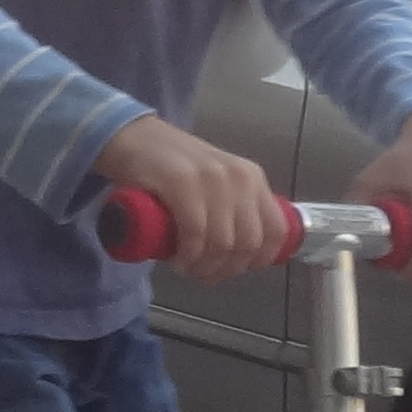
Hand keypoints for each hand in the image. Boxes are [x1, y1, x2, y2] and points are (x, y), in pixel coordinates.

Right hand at [92, 115, 293, 280]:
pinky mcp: (181, 182)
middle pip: (249, 244)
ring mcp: (211, 177)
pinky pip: (195, 234)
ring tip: (187, 266)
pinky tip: (178, 259)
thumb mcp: (217, 184)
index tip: (233, 268)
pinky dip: (188, 256)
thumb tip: (244, 253)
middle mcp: (238, 177)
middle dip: (226, 269)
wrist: (135, 139)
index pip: (276, 232)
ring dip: (204, 266)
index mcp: (252, 179)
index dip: (257, 261)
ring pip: (223, 244)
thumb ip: (235, 209)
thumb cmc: (173, 168)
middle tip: (203, 272)